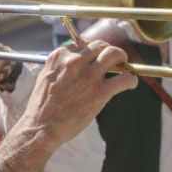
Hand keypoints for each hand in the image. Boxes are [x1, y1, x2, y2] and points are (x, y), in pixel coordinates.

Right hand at [0, 40, 136, 171]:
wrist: (41, 128)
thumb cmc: (42, 107)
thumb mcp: (45, 78)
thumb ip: (60, 68)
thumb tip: (75, 63)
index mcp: (58, 57)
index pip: (81, 44)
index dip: (91, 51)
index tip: (95, 58)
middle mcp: (74, 62)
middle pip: (99, 45)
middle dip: (108, 50)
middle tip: (113, 59)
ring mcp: (88, 76)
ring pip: (114, 54)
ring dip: (122, 58)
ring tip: (124, 66)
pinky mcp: (100, 92)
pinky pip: (124, 78)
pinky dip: (131, 80)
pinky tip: (129, 84)